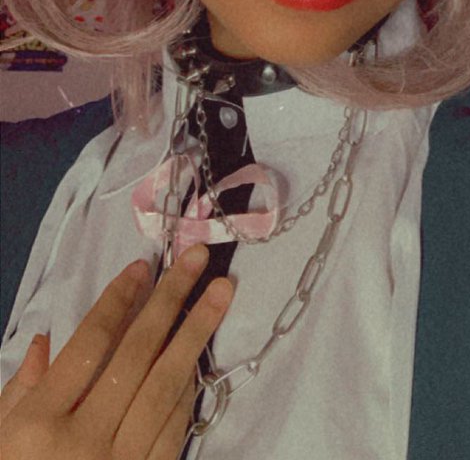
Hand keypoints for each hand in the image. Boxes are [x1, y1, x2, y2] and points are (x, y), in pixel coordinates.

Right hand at [0, 244, 231, 458]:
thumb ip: (20, 390)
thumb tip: (49, 339)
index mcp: (39, 425)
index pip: (90, 348)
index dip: (118, 302)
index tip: (144, 265)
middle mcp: (84, 443)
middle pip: (137, 358)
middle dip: (170, 302)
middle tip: (198, 258)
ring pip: (165, 389)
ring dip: (196, 336)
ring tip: (220, 293)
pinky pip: (172, 430)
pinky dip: (187, 389)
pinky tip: (199, 357)